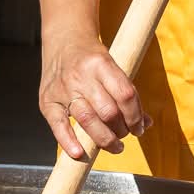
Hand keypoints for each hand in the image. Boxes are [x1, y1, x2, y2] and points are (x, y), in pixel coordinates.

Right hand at [38, 39, 141, 160]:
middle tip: (124, 135)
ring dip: (104, 139)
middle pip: (108, 111)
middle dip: (121, 130)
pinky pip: (58, 125)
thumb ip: (127, 95)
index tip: (139, 128)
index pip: (125, 95)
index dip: (136, 116)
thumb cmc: (92, 59)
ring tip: (114, 145)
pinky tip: (79, 153)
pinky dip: (68, 141)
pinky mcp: (47, 100)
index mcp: (101, 63)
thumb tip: (146, 124)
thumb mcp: (113, 68)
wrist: (64, 40)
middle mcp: (81, 75)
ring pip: (87, 120)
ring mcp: (62, 88)